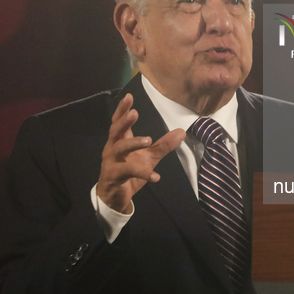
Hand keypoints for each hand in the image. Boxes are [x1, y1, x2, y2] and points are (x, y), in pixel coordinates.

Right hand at [97, 93, 185, 212]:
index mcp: (120, 140)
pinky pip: (128, 172)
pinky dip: (143, 173)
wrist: (116, 196)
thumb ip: (163, 145)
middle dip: (124, 121)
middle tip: (135, 112)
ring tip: (148, 140)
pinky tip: (155, 176)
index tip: (129, 96)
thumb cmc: (130, 172)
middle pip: (115, 131)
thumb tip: (181, 132)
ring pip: (119, 149)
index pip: (119, 121)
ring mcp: (111, 162)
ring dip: (133, 143)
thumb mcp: (150, 157)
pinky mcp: (114, 176)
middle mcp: (113, 148)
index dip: (122, 109)